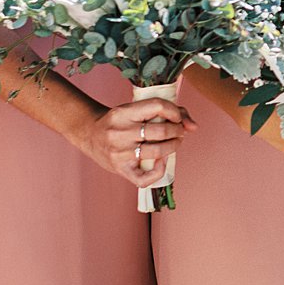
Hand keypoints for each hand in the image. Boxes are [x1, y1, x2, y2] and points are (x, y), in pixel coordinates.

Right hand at [74, 96, 192, 188]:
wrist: (89, 134)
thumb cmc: (119, 121)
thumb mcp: (134, 109)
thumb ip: (166, 111)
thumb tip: (194, 126)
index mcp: (123, 112)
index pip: (156, 106)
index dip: (174, 111)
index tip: (177, 117)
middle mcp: (120, 132)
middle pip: (160, 131)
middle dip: (177, 130)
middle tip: (179, 131)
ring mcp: (119, 153)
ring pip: (157, 151)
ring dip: (173, 146)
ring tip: (175, 142)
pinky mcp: (120, 169)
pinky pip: (144, 178)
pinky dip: (159, 171)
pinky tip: (163, 161)